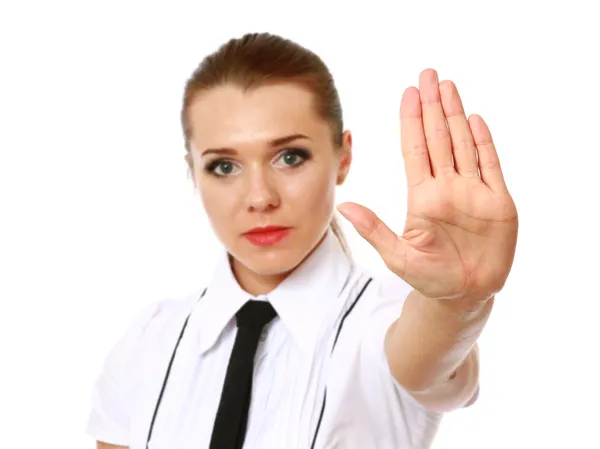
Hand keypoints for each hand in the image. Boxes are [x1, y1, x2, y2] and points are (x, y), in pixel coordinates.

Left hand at [338, 69, 517, 302]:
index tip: (408, 92)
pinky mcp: (497, 202)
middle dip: (433, 105)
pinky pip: (490, 165)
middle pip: (438, 138)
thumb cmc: (429, 278)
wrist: (464, 294)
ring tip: (448, 86)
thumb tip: (344, 207)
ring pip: (463, 144)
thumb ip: (374, 230)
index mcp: (423, 196)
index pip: (415, 149)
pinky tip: (475, 120)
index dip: (411, 120)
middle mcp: (447, 187)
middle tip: (428, 74)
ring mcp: (472, 192)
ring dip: (455, 115)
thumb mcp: (398, 256)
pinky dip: (484, 143)